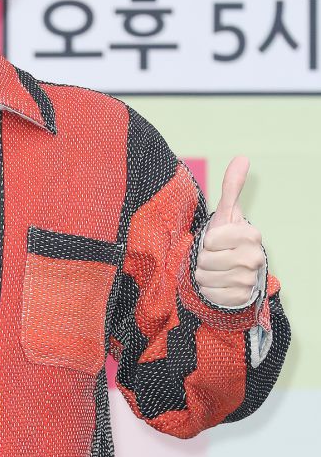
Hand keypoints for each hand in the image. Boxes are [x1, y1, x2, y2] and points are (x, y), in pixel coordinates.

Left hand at [194, 155, 265, 306]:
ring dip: (204, 275)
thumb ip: (231, 187)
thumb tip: (241, 158)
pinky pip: (211, 294)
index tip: (214, 242)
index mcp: (250, 235)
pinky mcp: (241, 298)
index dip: (206, 241)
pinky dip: (208, 291)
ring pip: (206, 278)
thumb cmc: (226, 241)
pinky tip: (217, 284)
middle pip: (206, 260)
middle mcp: (254, 258)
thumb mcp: (226, 213)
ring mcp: (249, 280)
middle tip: (212, 258)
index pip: (210, 240)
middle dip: (203, 259)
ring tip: (214, 270)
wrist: (235, 271)